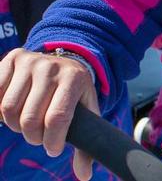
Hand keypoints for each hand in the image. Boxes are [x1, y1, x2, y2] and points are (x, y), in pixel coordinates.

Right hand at [0, 48, 98, 179]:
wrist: (65, 63)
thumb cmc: (73, 95)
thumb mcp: (86, 113)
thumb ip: (85, 144)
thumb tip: (84, 175)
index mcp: (75, 79)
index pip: (57, 118)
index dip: (51, 141)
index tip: (53, 149)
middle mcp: (52, 67)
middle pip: (30, 118)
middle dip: (33, 136)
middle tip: (39, 136)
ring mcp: (31, 61)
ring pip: (9, 110)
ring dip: (15, 125)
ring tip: (27, 123)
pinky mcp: (12, 58)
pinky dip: (0, 111)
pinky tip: (14, 111)